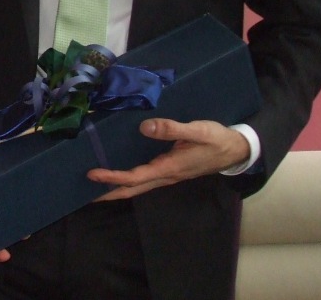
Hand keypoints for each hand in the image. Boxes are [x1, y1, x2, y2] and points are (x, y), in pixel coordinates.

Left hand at [87, 118, 250, 200]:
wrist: (236, 150)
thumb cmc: (216, 139)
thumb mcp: (197, 130)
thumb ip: (172, 128)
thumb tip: (145, 127)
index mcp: (169, 167)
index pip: (135, 177)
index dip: (113, 177)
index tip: (92, 174)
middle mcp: (165, 175)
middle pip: (133, 188)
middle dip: (109, 191)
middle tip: (84, 192)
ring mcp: (167, 174)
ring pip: (138, 185)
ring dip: (116, 187)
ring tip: (95, 184)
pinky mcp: (169, 169)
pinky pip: (144, 178)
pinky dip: (128, 179)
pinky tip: (118, 172)